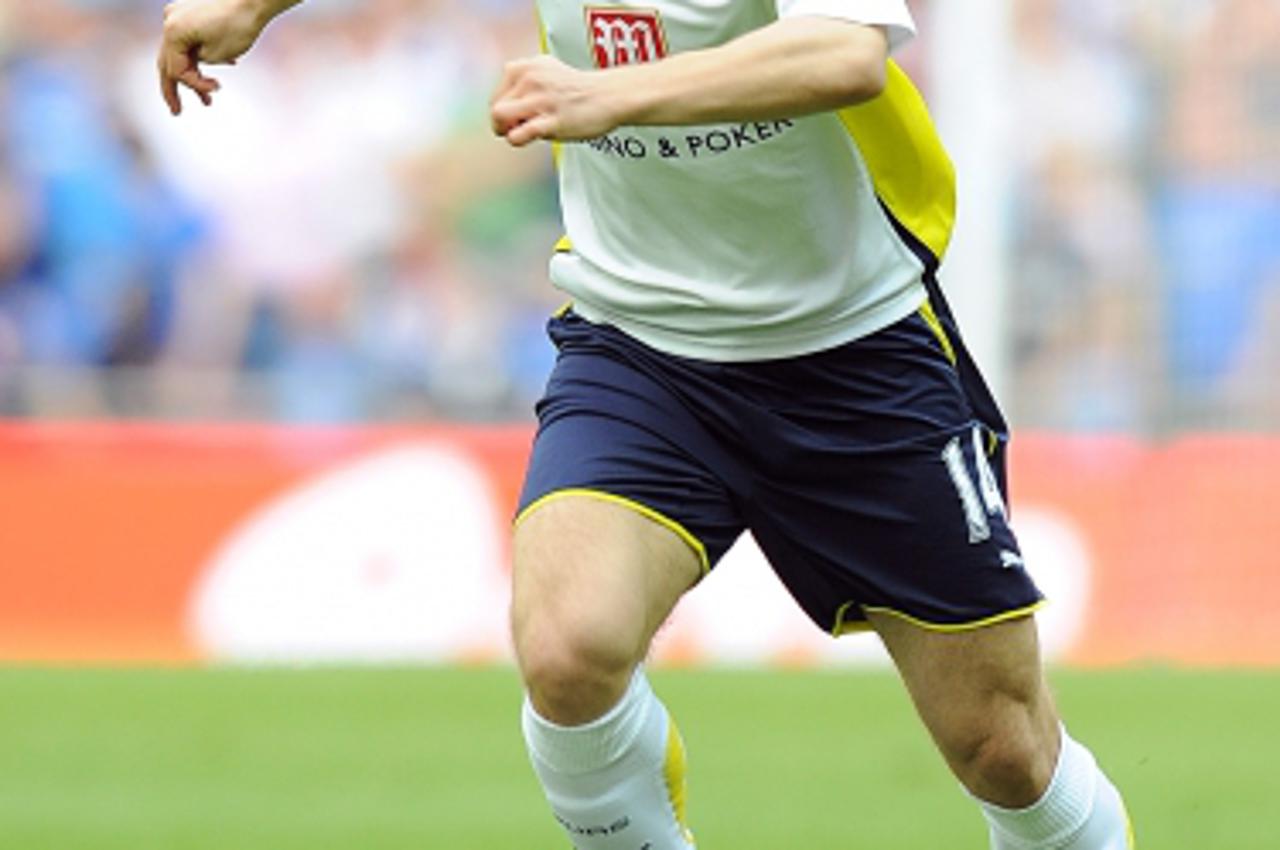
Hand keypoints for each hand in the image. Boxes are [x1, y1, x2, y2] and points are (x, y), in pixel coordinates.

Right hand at [158, 0, 268, 114]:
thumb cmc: (239, 24)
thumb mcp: (216, 55)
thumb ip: (196, 65)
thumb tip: (191, 65)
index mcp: (172, 32)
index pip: (175, 69)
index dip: (194, 85)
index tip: (215, 91)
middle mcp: (170, 20)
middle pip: (169, 60)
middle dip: (175, 88)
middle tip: (177, 111)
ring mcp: (180, 13)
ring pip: (182, 50)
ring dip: (195, 72)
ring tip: (210, 96)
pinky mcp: (192, 10)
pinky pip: (191, 38)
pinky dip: (202, 55)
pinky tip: (226, 64)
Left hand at [490, 56, 623, 145]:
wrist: (609, 96)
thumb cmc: (580, 90)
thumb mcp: (547, 71)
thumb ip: (524, 83)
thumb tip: (504, 107)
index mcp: (526, 66)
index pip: (496, 94)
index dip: (503, 110)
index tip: (518, 117)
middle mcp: (529, 79)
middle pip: (495, 108)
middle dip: (503, 123)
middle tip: (521, 127)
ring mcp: (539, 100)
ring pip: (500, 119)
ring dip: (508, 131)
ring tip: (527, 132)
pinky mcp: (550, 120)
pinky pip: (518, 135)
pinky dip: (519, 140)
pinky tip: (536, 136)